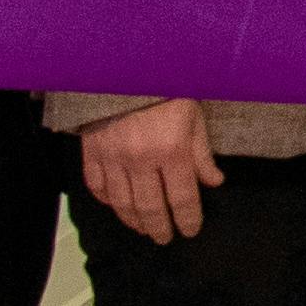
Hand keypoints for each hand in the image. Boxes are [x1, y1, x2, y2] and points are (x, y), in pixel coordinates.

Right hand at [79, 98, 221, 243]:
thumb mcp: (193, 117)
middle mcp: (141, 159)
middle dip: (160, 228)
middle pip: (150, 208)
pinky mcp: (92, 150)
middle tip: (165, 238)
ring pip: (122, 203)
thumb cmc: (165, 89)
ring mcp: (113, 156)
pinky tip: (117, 206)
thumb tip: (213, 182)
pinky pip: (96, 185)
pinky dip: (106, 201)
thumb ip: (202, 154)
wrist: (124, 67)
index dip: (187, 219)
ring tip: (143, 229)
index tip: (190, 230)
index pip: (182, 198)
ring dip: (134, 221)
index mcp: (171, 150)